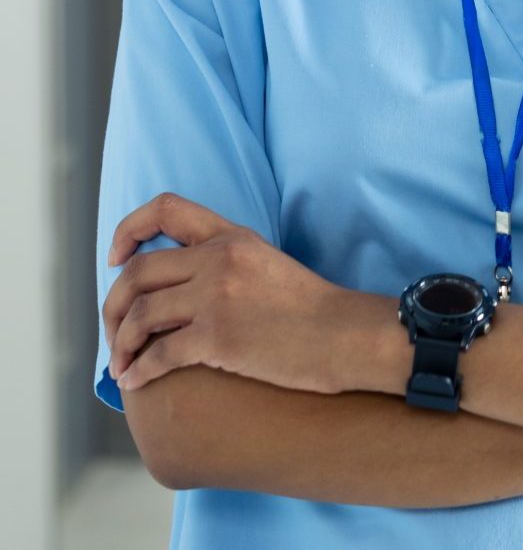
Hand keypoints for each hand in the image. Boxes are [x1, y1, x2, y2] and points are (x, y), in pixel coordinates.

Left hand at [104, 193, 370, 397]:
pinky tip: (135, 381)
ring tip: (121, 365)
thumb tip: (177, 286)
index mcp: (232, 235)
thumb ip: (223, 261)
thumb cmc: (307, 308)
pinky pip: (157, 354)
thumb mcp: (265, 262)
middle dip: (113, 306)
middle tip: (113, 331)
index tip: (115, 258)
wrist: (341, 334)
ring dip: (120, 344)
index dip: (128, 230)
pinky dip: (137, 371)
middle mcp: (219, 259)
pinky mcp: (217, 338)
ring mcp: (217, 297)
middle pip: (138, 271)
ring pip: (140, 314)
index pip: (165, 209)